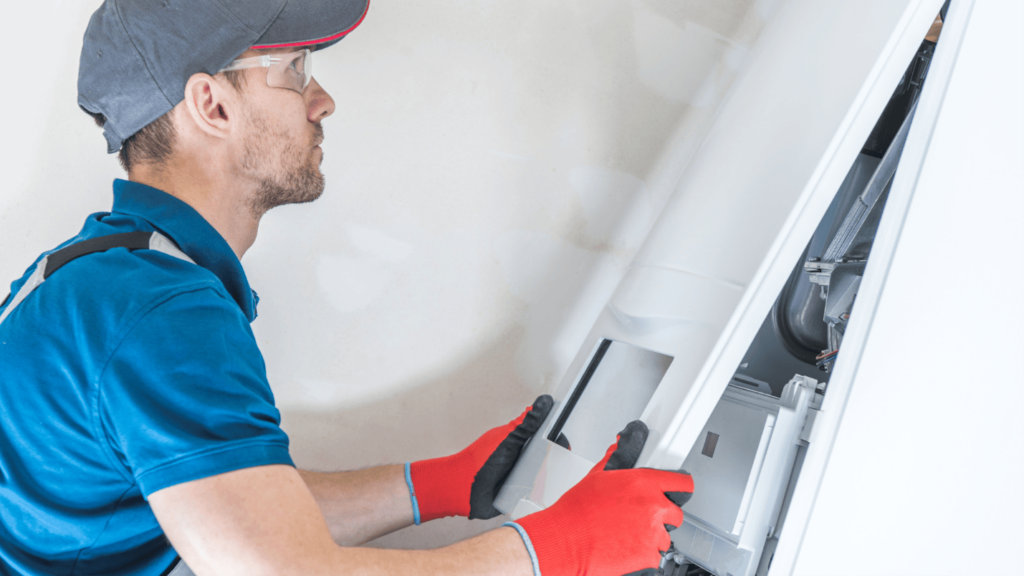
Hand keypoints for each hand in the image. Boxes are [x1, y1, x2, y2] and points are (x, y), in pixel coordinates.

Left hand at [409, 395, 553, 521]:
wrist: (462, 490)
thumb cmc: (480, 462)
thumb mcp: (508, 439)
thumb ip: (527, 423)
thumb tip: (544, 401)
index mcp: (521, 441)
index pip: (547, 436)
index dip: (558, 439)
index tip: (565, 443)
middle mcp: (523, 457)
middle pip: (549, 457)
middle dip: (556, 461)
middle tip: (559, 465)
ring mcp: (522, 477)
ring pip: (546, 477)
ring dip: (551, 480)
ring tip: (556, 482)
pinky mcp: (520, 495)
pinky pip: (537, 495)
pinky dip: (543, 495)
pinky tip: (549, 496)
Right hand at [513, 421, 693, 575]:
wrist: (567, 538)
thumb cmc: (579, 509)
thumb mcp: (597, 476)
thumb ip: (615, 460)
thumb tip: (619, 445)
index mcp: (643, 483)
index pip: (682, 483)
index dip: (682, 487)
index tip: (680, 490)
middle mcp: (653, 506)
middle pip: (677, 513)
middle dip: (663, 516)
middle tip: (643, 518)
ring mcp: (653, 532)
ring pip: (665, 537)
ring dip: (652, 537)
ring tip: (629, 535)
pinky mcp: (648, 555)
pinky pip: (655, 557)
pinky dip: (644, 555)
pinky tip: (626, 548)